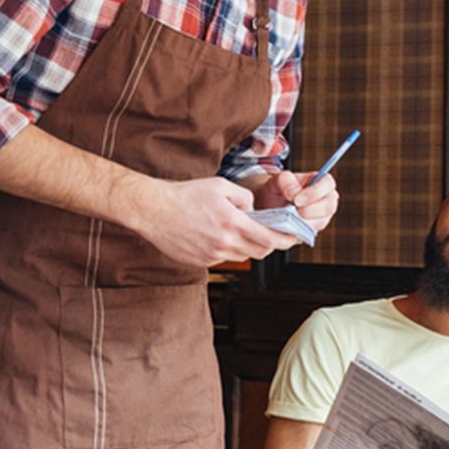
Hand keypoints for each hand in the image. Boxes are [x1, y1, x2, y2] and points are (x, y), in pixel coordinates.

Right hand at [130, 176, 297, 265]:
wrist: (154, 210)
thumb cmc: (186, 195)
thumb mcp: (221, 186)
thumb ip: (245, 198)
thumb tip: (254, 211)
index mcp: (233, 224)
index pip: (270, 239)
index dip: (286, 240)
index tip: (294, 237)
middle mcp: (224, 244)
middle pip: (260, 251)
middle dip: (270, 243)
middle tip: (273, 233)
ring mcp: (212, 255)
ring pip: (242, 256)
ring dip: (248, 246)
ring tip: (242, 230)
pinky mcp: (201, 262)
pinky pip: (224, 258)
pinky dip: (229, 249)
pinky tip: (219, 235)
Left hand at [258, 170, 338, 232]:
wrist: (272, 205)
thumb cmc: (279, 188)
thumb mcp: (278, 179)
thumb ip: (286, 181)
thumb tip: (293, 194)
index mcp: (321, 181)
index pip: (328, 183)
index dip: (315, 192)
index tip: (296, 200)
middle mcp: (327, 198)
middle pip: (328, 206)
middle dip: (311, 210)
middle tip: (294, 211)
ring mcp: (323, 216)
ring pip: (321, 222)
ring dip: (304, 221)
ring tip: (289, 217)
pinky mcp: (315, 229)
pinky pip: (311, 232)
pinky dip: (299, 229)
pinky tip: (290, 224)